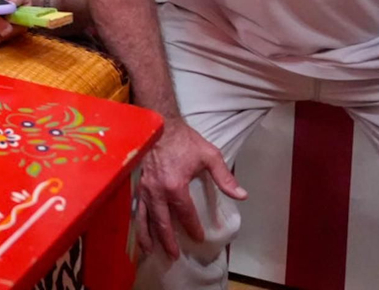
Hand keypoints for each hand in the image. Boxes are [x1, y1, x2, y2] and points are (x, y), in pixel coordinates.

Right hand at [137, 120, 246, 259]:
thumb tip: (242, 195)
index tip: (198, 237)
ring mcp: (144, 188)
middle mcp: (157, 190)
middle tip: (173, 255)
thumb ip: (224, 178)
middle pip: (162, 221)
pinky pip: (136, 207)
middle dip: (167, 240)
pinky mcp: (137, 183)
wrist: (159, 123)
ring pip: (145, 217)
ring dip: (148, 235)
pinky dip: (137, 221)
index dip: (192, 227)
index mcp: (175, 186)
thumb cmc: (184, 139)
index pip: (185, 214)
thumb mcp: (209, 155)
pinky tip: (139, 229)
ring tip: (150, 250)